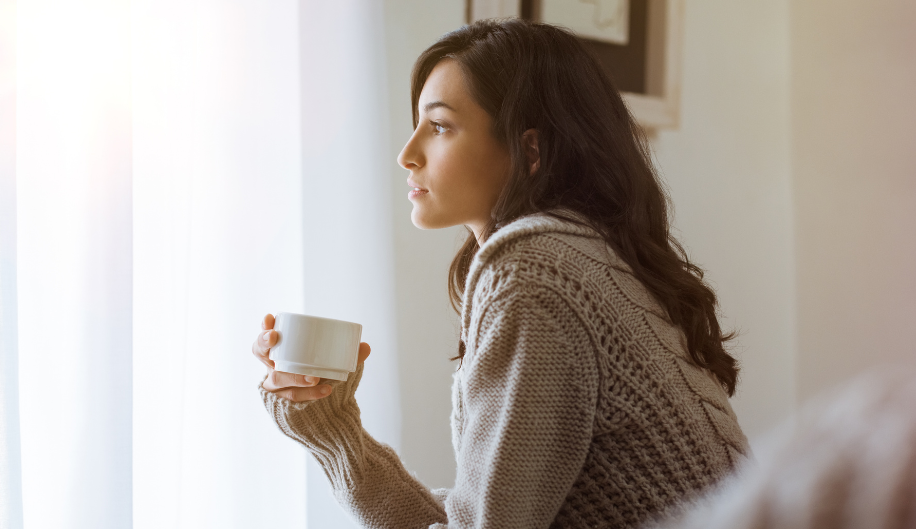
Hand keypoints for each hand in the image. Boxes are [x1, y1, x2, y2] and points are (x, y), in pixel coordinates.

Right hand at [253, 313, 370, 401]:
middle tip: (275, 337)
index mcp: (281, 352)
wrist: (324, 414)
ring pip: (277, 378)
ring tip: (315, 377)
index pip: (265, 337)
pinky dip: (310, 394)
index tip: (269, 318)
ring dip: (296, 376)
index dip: (264, 327)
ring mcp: (275, 387)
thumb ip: (349, 356)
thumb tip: (365, 346)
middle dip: (264, 343)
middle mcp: (273, 367)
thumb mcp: (334, 365)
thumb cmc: (324, 379)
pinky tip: (325, 390)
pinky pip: (292, 397)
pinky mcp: (281, 403)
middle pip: (260, 353)